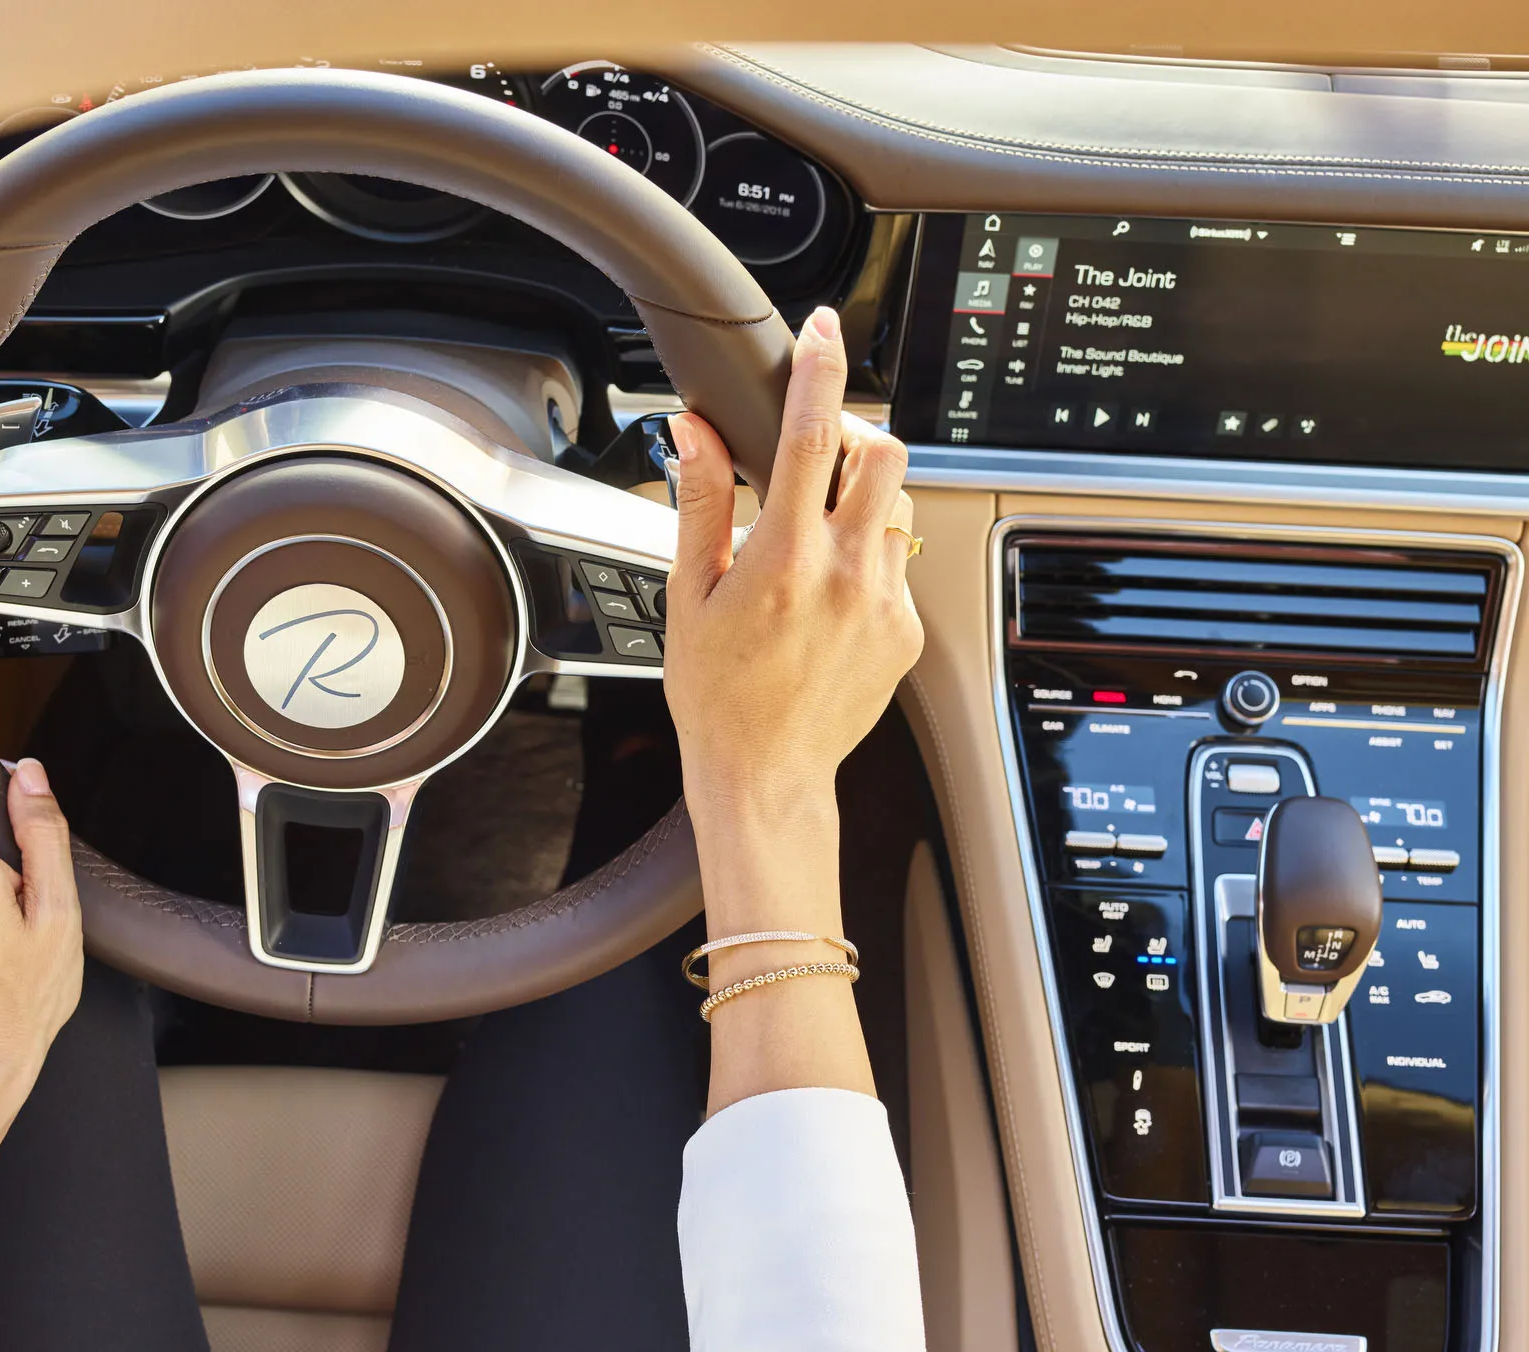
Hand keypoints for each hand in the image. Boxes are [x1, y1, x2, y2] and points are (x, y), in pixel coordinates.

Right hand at [663, 305, 922, 831]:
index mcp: (784, 558)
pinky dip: (870, 558)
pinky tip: (829, 596)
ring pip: (898, 506)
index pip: (811, 435)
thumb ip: (699, 502)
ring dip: (864, 499)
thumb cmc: (718, 696)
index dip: (818, 369)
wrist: (766, 775)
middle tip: (820, 455)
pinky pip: (901, 564)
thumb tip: (690, 433)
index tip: (820, 330)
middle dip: (856, 437)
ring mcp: (885, 602)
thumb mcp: (689, 593)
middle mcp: (845, 573)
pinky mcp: (907, 631)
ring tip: (818, 537)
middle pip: (884, 454)